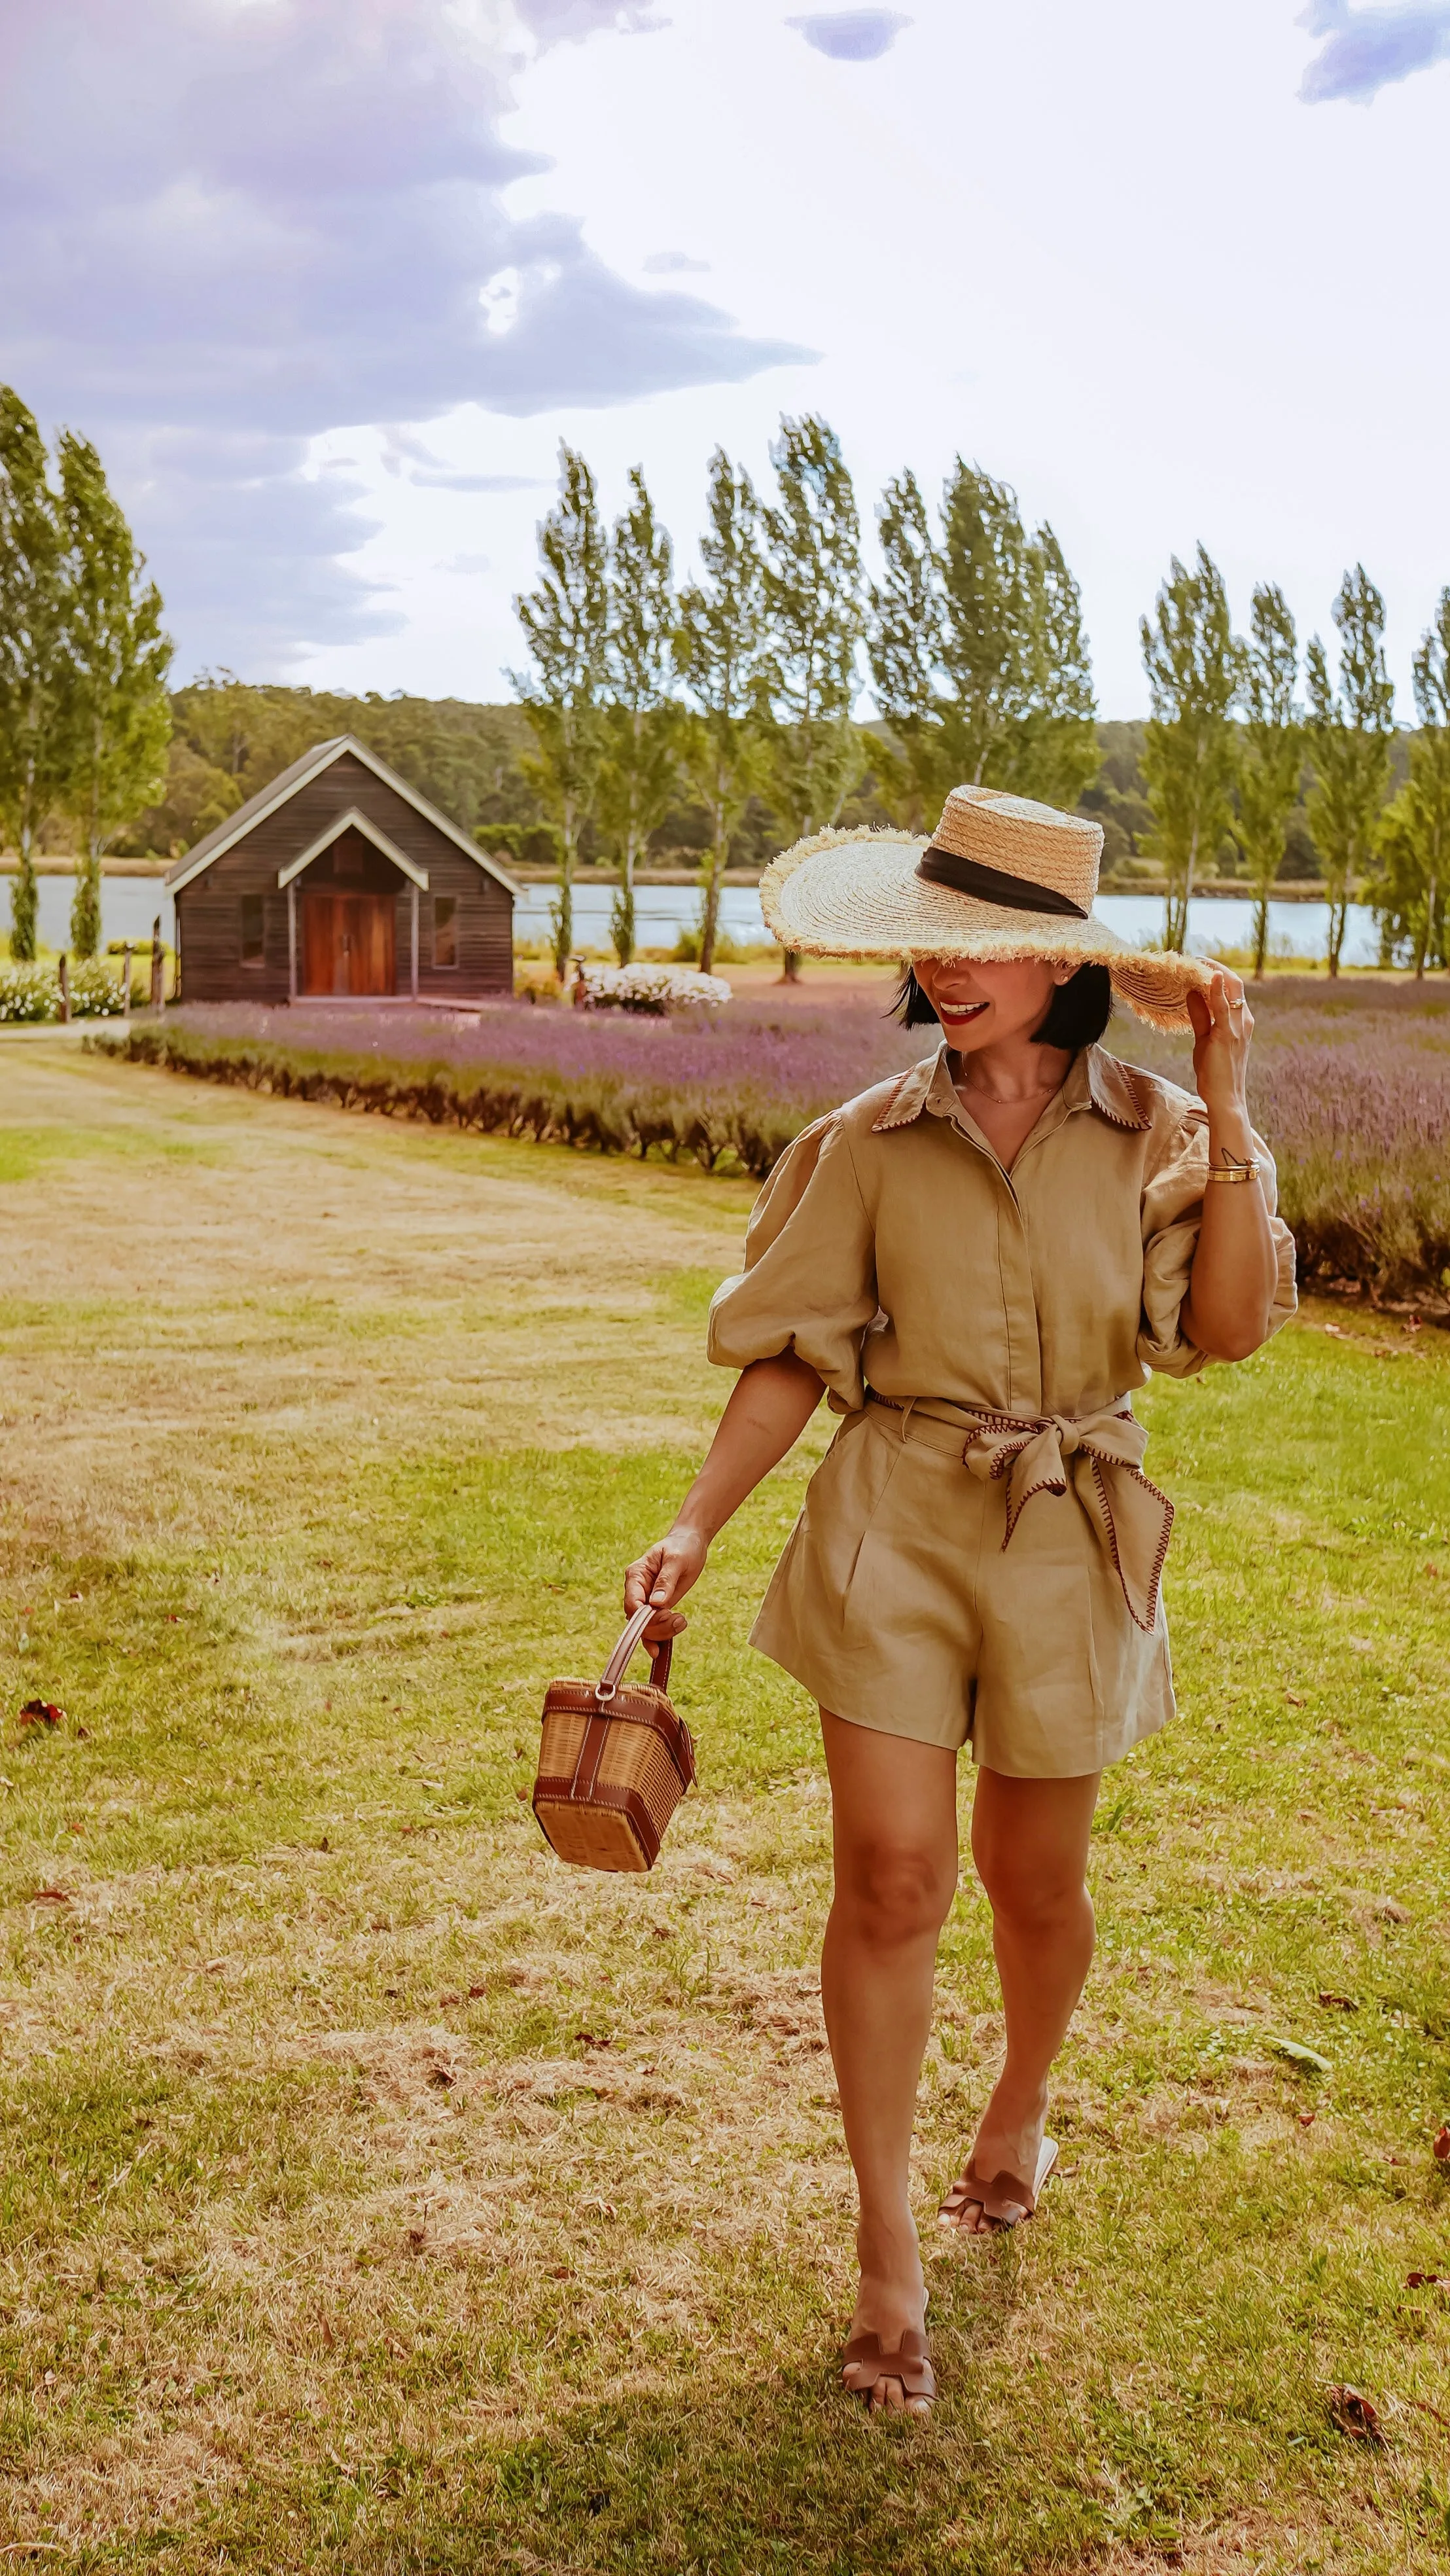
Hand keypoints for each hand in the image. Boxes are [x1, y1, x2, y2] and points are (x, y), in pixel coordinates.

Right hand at [624, 1527, 706, 1640]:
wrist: (690, 1544)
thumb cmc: (682, 1547)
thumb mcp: (677, 1560)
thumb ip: (666, 1581)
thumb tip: (656, 1604)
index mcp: (636, 1575)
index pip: (632, 1603)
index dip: (645, 1617)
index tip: (666, 1616)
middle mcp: (637, 1590)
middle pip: (637, 1619)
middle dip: (657, 1626)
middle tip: (680, 1621)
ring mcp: (645, 1600)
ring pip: (644, 1627)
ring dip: (662, 1632)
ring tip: (682, 1622)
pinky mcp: (656, 1608)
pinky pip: (652, 1627)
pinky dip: (659, 1638)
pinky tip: (662, 1648)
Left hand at [1186, 967, 1253, 1122]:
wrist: (1225, 1098)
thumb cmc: (1215, 1072)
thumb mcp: (1204, 1039)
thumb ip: (1200, 1016)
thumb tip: (1190, 994)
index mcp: (1242, 1021)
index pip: (1233, 989)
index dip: (1217, 974)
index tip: (1199, 965)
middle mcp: (1244, 1021)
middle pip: (1235, 984)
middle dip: (1216, 967)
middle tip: (1196, 958)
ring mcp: (1238, 1028)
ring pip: (1232, 990)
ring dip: (1214, 973)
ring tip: (1197, 962)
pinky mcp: (1227, 1036)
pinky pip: (1223, 1008)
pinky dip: (1217, 990)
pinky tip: (1210, 975)